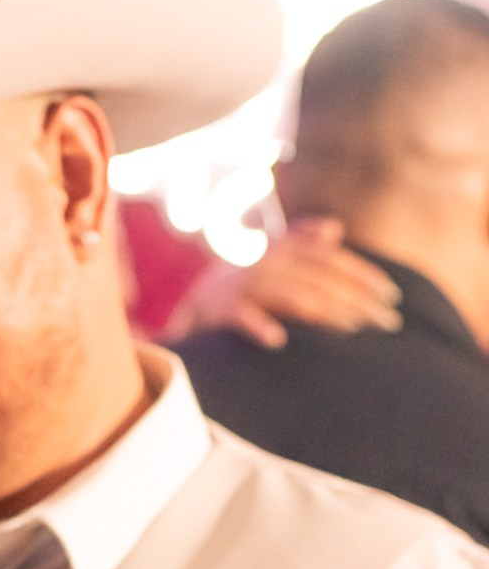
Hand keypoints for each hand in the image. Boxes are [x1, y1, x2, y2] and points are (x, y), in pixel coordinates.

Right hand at [168, 218, 400, 348]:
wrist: (177, 316)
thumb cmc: (231, 293)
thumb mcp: (265, 262)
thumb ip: (298, 241)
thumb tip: (335, 228)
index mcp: (275, 250)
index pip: (328, 257)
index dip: (361, 273)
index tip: (391, 296)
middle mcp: (259, 262)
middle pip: (318, 276)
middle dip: (355, 298)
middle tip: (386, 322)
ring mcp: (237, 285)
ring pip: (289, 293)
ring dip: (322, 311)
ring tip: (352, 329)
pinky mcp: (214, 310)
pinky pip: (239, 315)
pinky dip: (257, 325)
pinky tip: (278, 341)